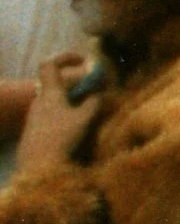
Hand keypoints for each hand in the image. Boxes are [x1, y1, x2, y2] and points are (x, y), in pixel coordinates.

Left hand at [17, 53, 100, 173]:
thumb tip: (100, 93)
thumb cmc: (61, 137)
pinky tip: (75, 128)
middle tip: (92, 90)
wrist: (37, 165)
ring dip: (70, 100)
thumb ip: (93, 104)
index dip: (65, 58)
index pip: (50, 65)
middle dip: (73, 83)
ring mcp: (35, 115)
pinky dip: (64, 113)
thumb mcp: (83, 120)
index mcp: (50, 93)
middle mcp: (39, 100)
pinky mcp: (35, 129)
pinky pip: (51, 113)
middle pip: (54, 83)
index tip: (83, 60)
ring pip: (53, 99)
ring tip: (87, 112)